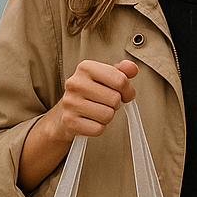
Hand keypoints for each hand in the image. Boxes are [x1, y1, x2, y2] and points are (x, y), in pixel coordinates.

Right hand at [18, 60, 137, 190]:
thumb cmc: (90, 92)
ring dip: (107, 116)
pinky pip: (98, 129)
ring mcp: (70, 103)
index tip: (123, 93)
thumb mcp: (105, 77)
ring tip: (97, 110)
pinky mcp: (70, 121)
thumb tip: (132, 68)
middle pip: (115, 99)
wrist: (65, 112)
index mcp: (85, 67)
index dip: (127, 90)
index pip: (120, 80)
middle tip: (105, 103)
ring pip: (108, 115)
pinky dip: (98, 127)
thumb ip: (122, 71)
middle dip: (115, 104)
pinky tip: (90, 120)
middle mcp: (75, 83)